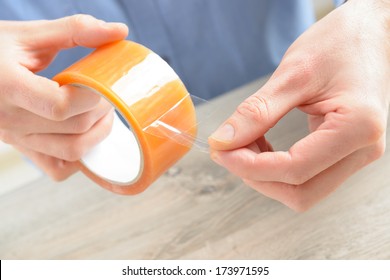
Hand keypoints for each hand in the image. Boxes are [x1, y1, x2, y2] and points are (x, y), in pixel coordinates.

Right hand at [0, 15, 127, 179]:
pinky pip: (57, 169)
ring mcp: (16, 138)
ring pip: (71, 153)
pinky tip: (82, 134)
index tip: (104, 84)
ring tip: (99, 113)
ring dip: (97, 134)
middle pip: (75, 130)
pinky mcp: (22, 148)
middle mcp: (9, 120)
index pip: (62, 106)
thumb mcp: (28, 34)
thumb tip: (119, 30)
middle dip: (102, 112)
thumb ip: (75, 30)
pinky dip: (78, 158)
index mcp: (8, 87)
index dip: (93, 98)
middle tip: (107, 95)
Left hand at [209, 0, 389, 210]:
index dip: (250, 166)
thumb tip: (222, 142)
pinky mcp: (345, 150)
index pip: (295, 169)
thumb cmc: (339, 43)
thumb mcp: (293, 74)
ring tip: (244, 143)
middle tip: (228, 150)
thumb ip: (257, 112)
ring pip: (303, 190)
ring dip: (266, 174)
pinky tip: (260, 144)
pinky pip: (307, 175)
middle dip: (257, 177)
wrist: (369, 30)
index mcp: (357, 128)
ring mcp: (356, 153)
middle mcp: (363, 149)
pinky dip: (277, 167)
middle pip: (301, 193)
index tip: (220, 151)